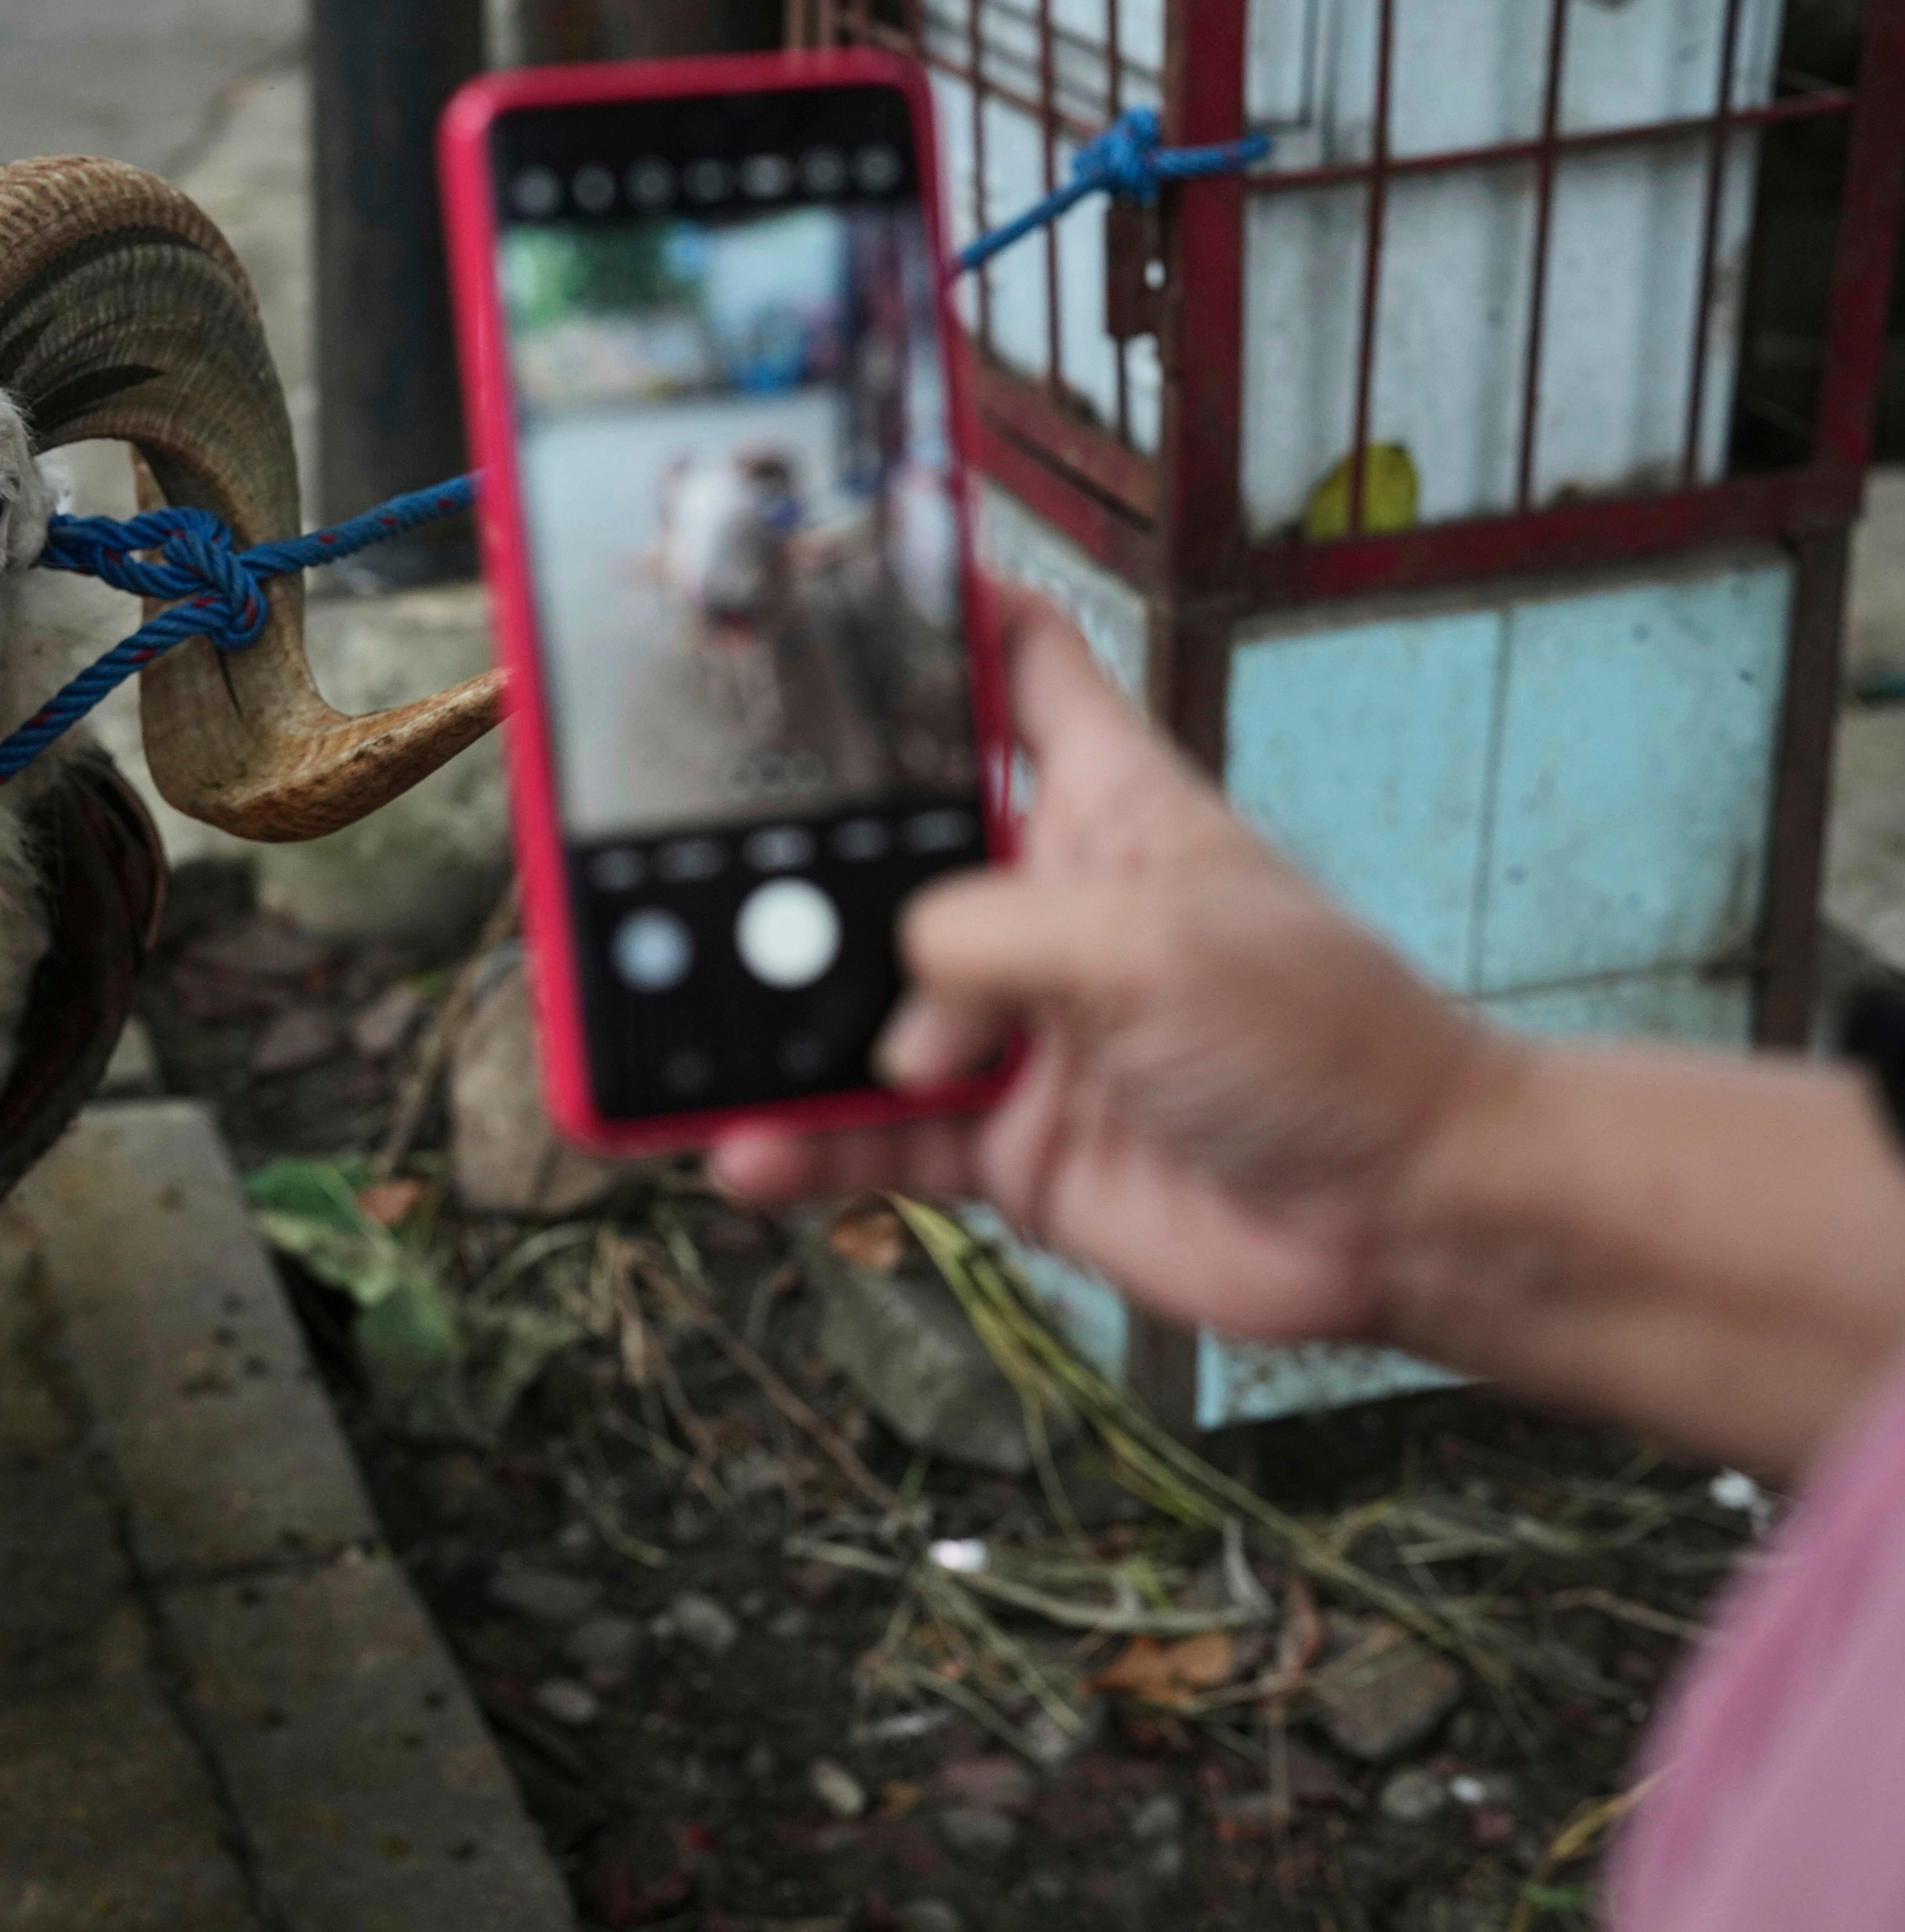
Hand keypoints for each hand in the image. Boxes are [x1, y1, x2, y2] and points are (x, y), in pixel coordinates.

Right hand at [709, 586, 1511, 1342]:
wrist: (1395, 1214)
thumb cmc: (1326, 1040)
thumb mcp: (1153, 944)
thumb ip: (990, 945)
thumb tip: (893, 1023)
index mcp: (1105, 810)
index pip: (1021, 671)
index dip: (946, 614)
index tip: (843, 578)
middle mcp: (1045, 910)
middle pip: (890, 855)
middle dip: (791, 861)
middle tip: (675, 857)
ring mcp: (1017, 1031)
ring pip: (858, 1010)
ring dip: (773, 1027)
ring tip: (676, 1032)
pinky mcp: (1003, 1143)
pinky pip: (874, 1138)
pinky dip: (805, 1148)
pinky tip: (743, 1153)